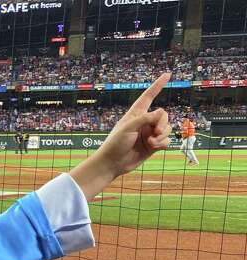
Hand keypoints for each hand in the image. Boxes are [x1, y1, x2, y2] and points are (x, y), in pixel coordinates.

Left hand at [71, 73, 171, 198]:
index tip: (167, 74)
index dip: (158, 85)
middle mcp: (144, 122)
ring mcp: (149, 133)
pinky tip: (153, 147)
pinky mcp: (153, 145)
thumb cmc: (115, 143)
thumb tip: (162, 111)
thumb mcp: (128, 128)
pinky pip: (166, 140)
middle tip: (154, 132)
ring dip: (162, 135)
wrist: (112, 164)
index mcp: (136, 114)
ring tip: (151, 142)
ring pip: (167, 128)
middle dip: (162, 123)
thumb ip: (146, 118)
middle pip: (164, 115)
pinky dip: (162, 143)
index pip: (149, 96)